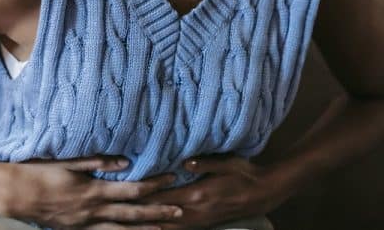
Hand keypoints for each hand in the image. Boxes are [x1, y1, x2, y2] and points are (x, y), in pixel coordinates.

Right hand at [1, 155, 184, 229]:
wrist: (16, 193)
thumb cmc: (42, 171)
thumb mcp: (70, 162)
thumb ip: (98, 162)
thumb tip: (126, 162)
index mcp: (93, 191)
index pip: (132, 190)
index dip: (154, 186)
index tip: (171, 178)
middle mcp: (93, 211)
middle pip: (132, 213)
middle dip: (158, 212)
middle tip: (180, 211)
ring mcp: (85, 224)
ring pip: (121, 229)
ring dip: (144, 228)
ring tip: (164, 229)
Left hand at [133, 153, 288, 229]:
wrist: (264, 193)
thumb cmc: (244, 173)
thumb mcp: (226, 162)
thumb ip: (204, 163)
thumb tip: (184, 161)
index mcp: (197, 195)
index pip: (163, 197)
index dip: (143, 195)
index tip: (124, 191)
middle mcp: (195, 212)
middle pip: (161, 215)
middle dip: (140, 213)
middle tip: (118, 210)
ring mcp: (200, 221)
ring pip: (168, 226)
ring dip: (150, 223)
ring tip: (129, 222)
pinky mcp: (204, 224)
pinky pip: (179, 229)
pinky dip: (165, 228)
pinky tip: (153, 227)